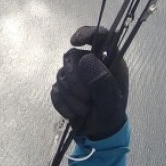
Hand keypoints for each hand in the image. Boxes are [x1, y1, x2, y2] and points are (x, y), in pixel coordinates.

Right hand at [50, 25, 128, 139]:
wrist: (99, 132)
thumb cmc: (111, 113)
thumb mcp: (111, 101)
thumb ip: (102, 81)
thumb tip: (86, 59)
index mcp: (108, 61)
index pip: (101, 36)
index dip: (88, 33)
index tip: (75, 41)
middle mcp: (90, 63)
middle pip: (72, 56)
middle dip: (75, 80)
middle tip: (86, 99)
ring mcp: (74, 75)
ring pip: (61, 74)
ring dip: (71, 96)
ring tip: (84, 110)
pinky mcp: (62, 88)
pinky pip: (54, 90)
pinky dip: (62, 104)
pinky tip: (73, 113)